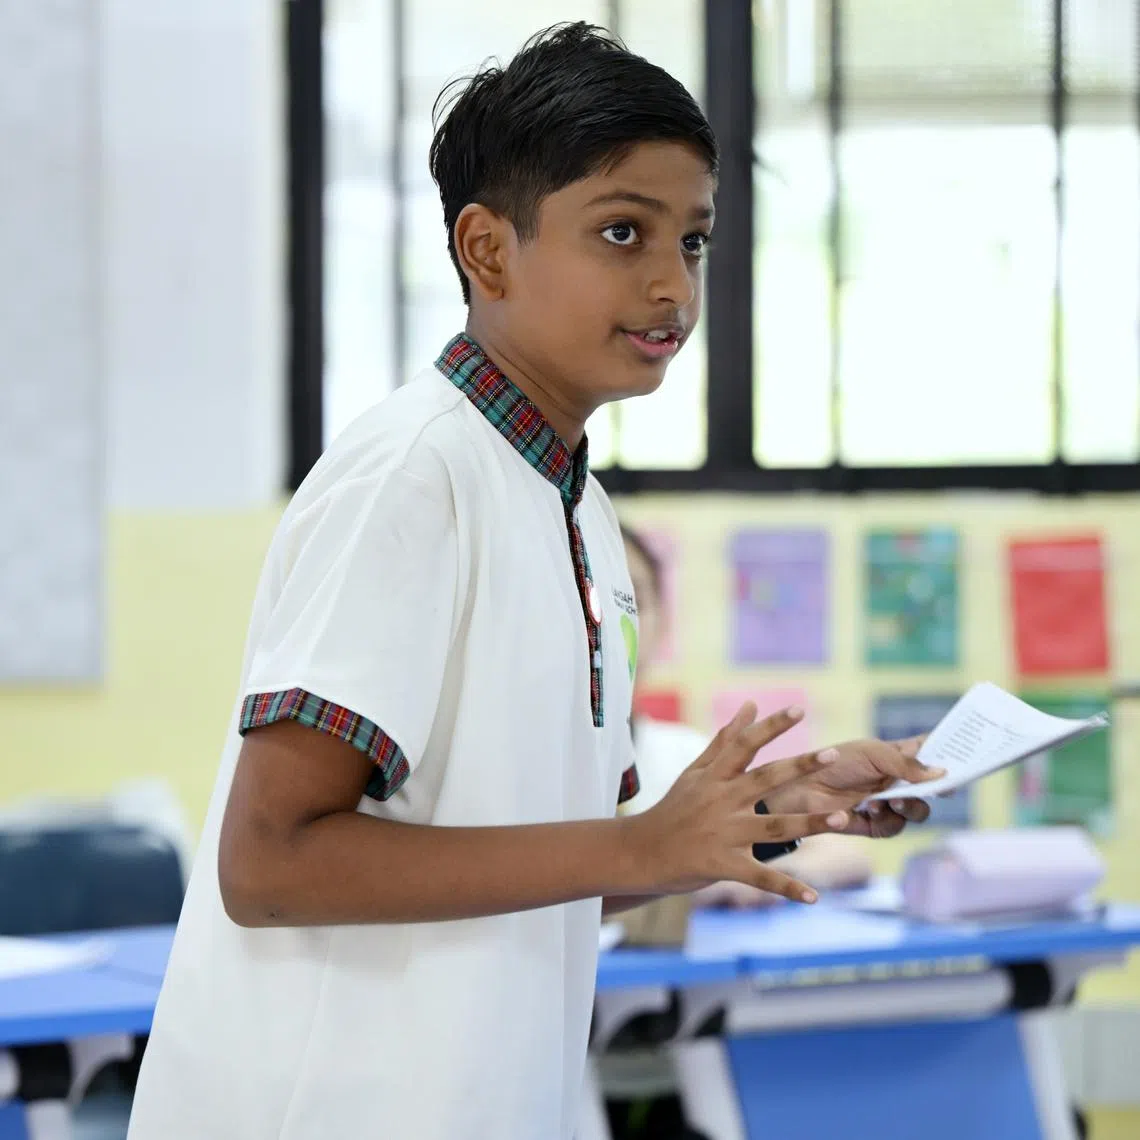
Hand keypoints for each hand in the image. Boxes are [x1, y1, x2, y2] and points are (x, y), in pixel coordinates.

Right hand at [627, 704, 850, 903]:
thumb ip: (726, 740)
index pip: (745, 745)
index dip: (771, 726)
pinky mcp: (722, 865)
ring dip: (810, 823)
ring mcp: (723, 833)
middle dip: (801, 766)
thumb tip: (749, 705)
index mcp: (715, 777)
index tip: (798, 709)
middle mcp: (721, 801)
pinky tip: (813, 897)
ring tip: (844, 818)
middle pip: (766, 779)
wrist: (640, 852)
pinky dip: (787, 888)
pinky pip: (760, 878)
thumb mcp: (695, 772)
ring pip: (774, 826)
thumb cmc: (673, 809)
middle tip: (834, 754)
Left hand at [762, 736, 943, 838]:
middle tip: (949, 785)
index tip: (972, 750)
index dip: (950, 751)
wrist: (798, 788)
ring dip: (911, 806)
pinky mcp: (874, 825)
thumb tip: (943, 775)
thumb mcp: (872, 754)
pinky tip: (872, 809)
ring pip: (919, 810)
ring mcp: (887, 803)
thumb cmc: (832, 762)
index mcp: (896, 754)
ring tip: (893, 799)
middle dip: (942, 785)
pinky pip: (896, 827)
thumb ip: (907, 764)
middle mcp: (895, 779)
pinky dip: (888, 818)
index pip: (930, 751)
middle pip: (933, 786)